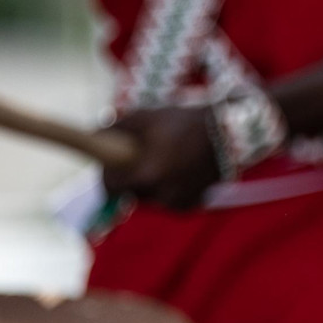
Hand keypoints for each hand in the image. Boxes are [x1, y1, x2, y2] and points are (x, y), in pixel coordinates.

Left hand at [102, 107, 222, 210]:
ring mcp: (177, 202)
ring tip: (162, 160)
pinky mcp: (190, 204)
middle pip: (131, 192)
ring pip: (151, 196)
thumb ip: (115, 128)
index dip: (106, 175)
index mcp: (145, 176)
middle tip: (139, 158)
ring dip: (150, 182)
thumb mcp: (144, 117)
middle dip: (131, 177)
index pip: (110, 187)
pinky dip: (169, 188)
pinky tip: (178, 170)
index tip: (109, 165)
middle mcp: (160, 195)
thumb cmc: (182, 122)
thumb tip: (96, 135)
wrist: (226, 133)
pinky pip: (169, 200)